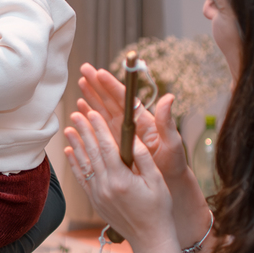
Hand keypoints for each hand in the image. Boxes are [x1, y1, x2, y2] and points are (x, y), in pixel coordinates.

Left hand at [64, 109, 177, 249]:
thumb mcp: (156, 180)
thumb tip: (132, 136)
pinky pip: (82, 179)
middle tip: (76, 114)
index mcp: (122, 179)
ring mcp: (98, 194)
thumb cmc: (158, 208)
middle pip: (92, 152)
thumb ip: (143, 157)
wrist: (150, 238)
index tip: (92, 113)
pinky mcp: (95, 201)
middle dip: (84, 131)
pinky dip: (75, 164)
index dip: (98, 127)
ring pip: (84, 164)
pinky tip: (70, 152)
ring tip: (68, 129)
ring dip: (75, 145)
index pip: (107, 146)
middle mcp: (106, 186)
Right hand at [76, 64, 186, 178]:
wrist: (168, 183)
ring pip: (102, 110)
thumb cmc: (173, 163)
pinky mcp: (113, 143)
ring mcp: (120, 133)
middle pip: (110, 100)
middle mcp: (129, 123)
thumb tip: (169, 97)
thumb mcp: (172, 142)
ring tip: (81, 84)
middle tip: (85, 69)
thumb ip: (167, 121)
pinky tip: (80, 108)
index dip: (111, 86)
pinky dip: (89, 117)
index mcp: (142, 119)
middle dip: (97, 84)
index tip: (100, 73)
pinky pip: (99, 127)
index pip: (125, 98)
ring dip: (91, 97)